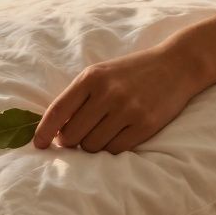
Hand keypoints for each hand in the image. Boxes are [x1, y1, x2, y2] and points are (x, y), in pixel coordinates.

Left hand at [34, 42, 204, 153]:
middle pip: (72, 135)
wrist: (177, 65)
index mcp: (91, 78)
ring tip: (101, 133)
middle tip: (78, 137)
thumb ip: (78, 97)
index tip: (38, 145)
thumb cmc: (131, 72)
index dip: (44, 131)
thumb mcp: (101, 74)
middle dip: (70, 141)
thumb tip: (54, 131)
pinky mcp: (146, 125)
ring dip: (92, 146)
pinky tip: (116, 136)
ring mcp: (128, 110)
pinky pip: (116, 150)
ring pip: (93, 146)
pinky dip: (111, 149)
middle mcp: (108, 93)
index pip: (58, 110)